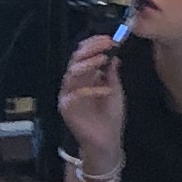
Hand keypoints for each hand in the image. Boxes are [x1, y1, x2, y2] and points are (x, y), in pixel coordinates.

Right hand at [57, 32, 124, 178]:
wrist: (107, 141)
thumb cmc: (110, 117)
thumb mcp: (115, 90)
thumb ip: (111, 74)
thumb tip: (114, 55)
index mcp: (84, 77)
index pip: (84, 54)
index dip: (95, 44)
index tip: (111, 39)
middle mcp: (73, 83)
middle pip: (76, 59)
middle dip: (91, 49)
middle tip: (107, 43)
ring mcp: (68, 95)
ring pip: (71, 73)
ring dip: (88, 64)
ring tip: (103, 59)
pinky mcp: (66, 108)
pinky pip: (75, 95)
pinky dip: (90, 89)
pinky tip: (104, 89)